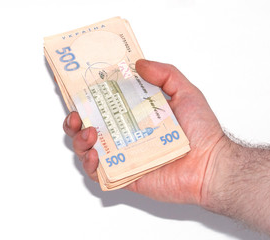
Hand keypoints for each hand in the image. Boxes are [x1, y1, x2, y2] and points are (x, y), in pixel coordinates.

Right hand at [63, 59, 224, 204]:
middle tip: (76, 116)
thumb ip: (164, 73)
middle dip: (74, 121)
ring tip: (88, 134)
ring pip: (88, 150)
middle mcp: (125, 136)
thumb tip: (138, 63)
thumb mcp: (185, 92)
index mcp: (135, 116)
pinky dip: (89, 165)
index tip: (76, 91)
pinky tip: (94, 155)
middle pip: (89, 128)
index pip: (104, 106)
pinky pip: (98, 174)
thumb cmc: (201, 131)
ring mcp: (123, 157)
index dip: (86, 100)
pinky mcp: (124, 177)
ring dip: (79, 141)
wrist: (211, 165)